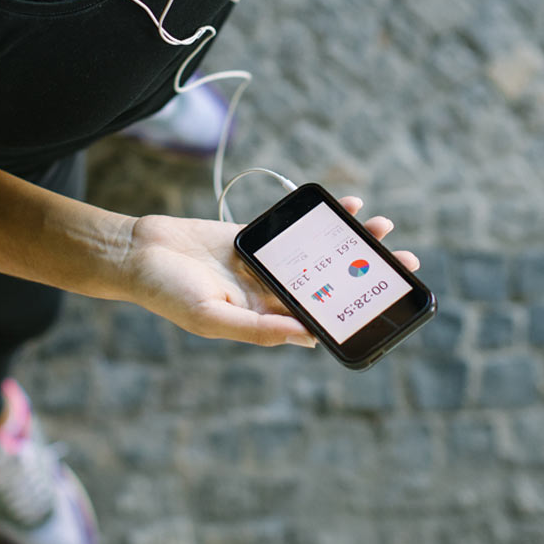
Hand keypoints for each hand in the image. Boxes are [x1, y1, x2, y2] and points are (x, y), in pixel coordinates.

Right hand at [122, 197, 419, 346]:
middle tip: (405, 260)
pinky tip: (348, 206)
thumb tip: (308, 337)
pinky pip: (297, 227)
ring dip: (351, 241)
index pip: (319, 316)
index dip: (353, 310)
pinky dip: (321, 217)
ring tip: (383, 229)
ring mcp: (265, 263)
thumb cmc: (167, 293)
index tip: (385, 301)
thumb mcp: (211, 318)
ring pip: (319, 252)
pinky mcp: (256, 237)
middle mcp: (270, 293)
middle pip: (329, 282)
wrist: (139, 252)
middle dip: (365, 271)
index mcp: (264, 319)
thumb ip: (258, 329)